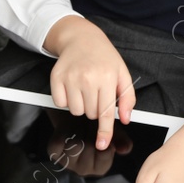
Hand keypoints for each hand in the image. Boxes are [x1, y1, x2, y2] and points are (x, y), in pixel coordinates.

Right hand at [44, 15, 136, 151]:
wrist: (81, 38)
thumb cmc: (104, 57)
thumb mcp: (122, 73)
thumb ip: (127, 97)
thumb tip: (125, 117)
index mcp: (107, 77)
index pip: (105, 112)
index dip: (104, 131)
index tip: (102, 143)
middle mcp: (88, 78)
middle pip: (90, 114)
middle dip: (94, 108)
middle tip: (96, 91)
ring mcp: (70, 78)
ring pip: (76, 111)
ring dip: (81, 105)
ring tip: (85, 88)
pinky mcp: (56, 78)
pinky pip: (60, 104)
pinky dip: (66, 100)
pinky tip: (72, 87)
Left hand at [45, 111, 131, 175]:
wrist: (76, 116)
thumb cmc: (96, 125)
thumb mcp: (113, 131)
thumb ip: (121, 139)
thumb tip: (124, 149)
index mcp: (100, 167)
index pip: (104, 152)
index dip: (104, 135)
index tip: (103, 128)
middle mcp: (84, 169)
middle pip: (88, 147)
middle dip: (90, 130)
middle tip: (91, 122)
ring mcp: (68, 164)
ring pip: (74, 144)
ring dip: (78, 129)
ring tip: (81, 123)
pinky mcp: (54, 154)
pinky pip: (58, 142)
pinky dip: (63, 130)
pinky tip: (69, 126)